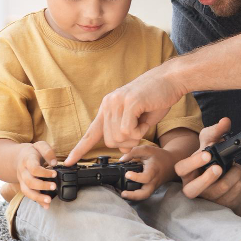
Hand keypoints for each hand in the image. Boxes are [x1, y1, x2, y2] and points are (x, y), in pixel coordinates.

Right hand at [15, 141, 58, 207]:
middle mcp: (23, 172)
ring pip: (27, 191)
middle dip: (42, 186)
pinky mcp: (24, 187)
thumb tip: (54, 163)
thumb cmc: (32, 151)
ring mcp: (22, 181)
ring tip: (49, 201)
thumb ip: (48, 151)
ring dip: (38, 197)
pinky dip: (37, 201)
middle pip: (30, 182)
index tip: (54, 173)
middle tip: (54, 186)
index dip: (44, 172)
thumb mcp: (40, 145)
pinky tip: (46, 206)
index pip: (34, 169)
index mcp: (27, 161)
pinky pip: (29, 195)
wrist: (18, 157)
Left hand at [65, 61, 185, 163]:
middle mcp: (109, 104)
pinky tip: (145, 120)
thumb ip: (129, 133)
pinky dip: (140, 132)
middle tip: (139, 131)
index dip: (80, 149)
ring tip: (143, 122)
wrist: (171, 79)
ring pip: (118, 137)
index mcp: (108, 107)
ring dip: (135, 137)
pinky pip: (128, 131)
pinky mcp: (129, 103)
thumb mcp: (140, 120)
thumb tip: (124, 150)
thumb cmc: (158, 98)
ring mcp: (117, 102)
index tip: (69, 162)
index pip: (91, 132)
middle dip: (126, 143)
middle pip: (109, 141)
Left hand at [117, 144, 175, 200]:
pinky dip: (135, 195)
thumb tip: (121, 160)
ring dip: (133, 197)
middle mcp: (153, 181)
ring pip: (144, 196)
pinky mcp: (151, 188)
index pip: (146, 177)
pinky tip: (127, 192)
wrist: (171, 163)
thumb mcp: (147, 150)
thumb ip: (133, 152)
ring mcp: (152, 186)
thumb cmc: (158, 156)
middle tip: (123, 193)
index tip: (127, 174)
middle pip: (146, 193)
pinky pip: (143, 194)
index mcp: (153, 170)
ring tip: (123, 194)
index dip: (136, 177)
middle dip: (134, 196)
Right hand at [174, 118, 240, 210]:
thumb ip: (216, 131)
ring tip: (236, 166)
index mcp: (186, 171)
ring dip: (233, 175)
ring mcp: (207, 198)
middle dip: (207, 179)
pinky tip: (237, 176)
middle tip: (219, 168)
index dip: (193, 163)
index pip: (181, 169)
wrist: (221, 175)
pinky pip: (233, 195)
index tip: (208, 154)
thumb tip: (225, 121)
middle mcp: (193, 186)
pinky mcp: (220, 204)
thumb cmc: (210, 157)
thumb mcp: (210, 142)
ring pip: (220, 190)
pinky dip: (239, 182)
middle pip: (193, 190)